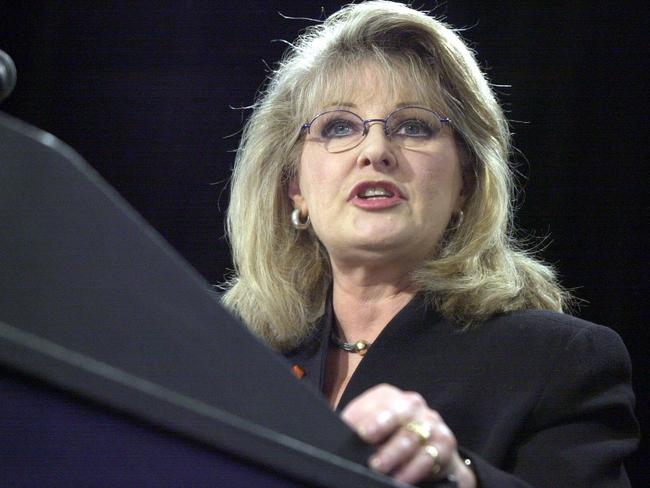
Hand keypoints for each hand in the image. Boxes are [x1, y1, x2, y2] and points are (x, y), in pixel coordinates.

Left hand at [341, 384, 475, 486]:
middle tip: (366, 444)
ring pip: (412, 436)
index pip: (378, 400)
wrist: (429, 449)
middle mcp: (412, 404)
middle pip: (398, 413)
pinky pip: (428, 456)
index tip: (354, 431)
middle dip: (381, 427)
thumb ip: (357, 426)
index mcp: (390, 396)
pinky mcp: (444, 442)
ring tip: (379, 468)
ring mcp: (431, 422)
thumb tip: (337, 435)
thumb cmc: (389, 437)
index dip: (366, 415)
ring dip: (394, 455)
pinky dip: (412, 469)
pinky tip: (400, 478)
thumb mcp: (372, 427)